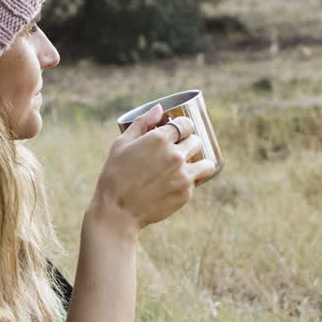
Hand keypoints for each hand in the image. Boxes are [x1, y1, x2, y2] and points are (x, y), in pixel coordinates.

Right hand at [88, 104, 217, 235]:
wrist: (117, 212)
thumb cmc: (114, 176)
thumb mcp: (121, 145)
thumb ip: (142, 123)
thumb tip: (159, 109)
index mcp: (159, 139)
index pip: (185, 124)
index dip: (183, 126)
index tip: (179, 131)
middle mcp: (175, 155)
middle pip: (196, 141)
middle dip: (188, 143)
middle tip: (178, 150)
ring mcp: (183, 176)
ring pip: (206, 163)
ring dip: (199, 161)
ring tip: (187, 166)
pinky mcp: (186, 193)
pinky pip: (196, 182)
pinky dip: (189, 181)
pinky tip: (174, 183)